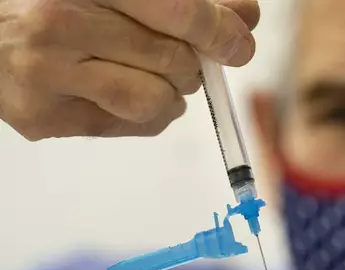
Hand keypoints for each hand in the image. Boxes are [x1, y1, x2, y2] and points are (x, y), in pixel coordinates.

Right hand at [0, 0, 258, 139]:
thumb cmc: (53, 2)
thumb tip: (245, 17)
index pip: (177, 11)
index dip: (219, 30)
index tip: (239, 42)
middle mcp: (59, 25)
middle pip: (174, 60)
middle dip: (195, 63)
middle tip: (187, 55)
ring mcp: (47, 76)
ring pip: (156, 102)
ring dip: (173, 92)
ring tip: (154, 73)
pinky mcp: (44, 118)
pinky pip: (133, 127)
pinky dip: (150, 112)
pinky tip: (128, 89)